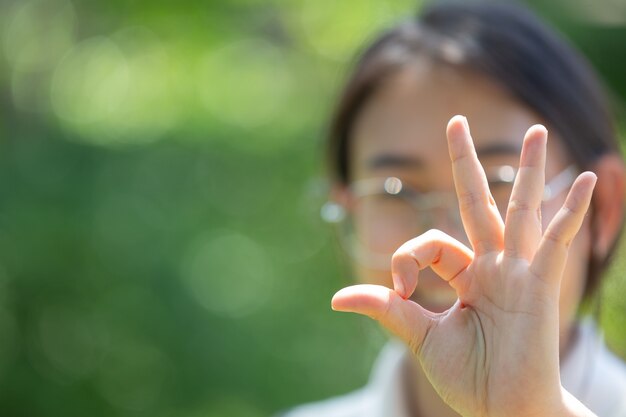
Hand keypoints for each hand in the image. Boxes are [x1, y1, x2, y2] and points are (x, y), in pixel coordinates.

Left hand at [331, 116, 596, 416]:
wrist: (503, 411)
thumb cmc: (468, 377)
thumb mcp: (418, 335)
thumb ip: (386, 308)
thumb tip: (336, 299)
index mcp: (464, 275)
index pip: (430, 242)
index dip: (406, 257)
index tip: (396, 287)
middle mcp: (493, 267)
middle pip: (477, 202)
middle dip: (465, 163)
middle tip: (456, 121)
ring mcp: (519, 273)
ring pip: (520, 210)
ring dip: (528, 170)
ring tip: (535, 130)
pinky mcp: (540, 288)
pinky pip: (556, 243)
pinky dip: (568, 213)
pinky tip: (581, 181)